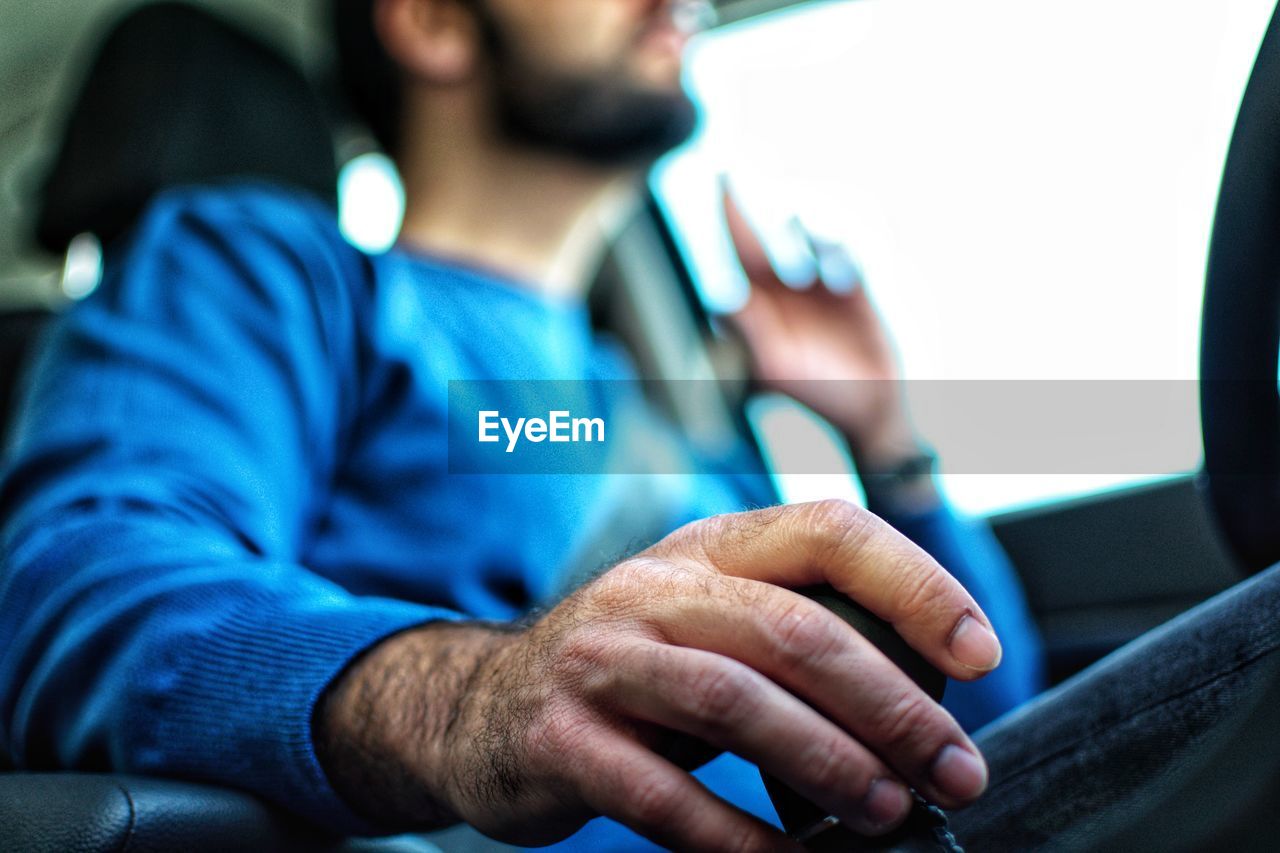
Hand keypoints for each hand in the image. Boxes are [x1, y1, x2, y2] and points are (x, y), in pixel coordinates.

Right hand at [317, 500, 1000, 849]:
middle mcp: (653, 590)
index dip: (916, 584)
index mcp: (706, 551)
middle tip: (954, 770)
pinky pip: (661, 794)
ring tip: (890, 813)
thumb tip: (925, 704)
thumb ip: (790, 635)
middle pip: (795, 630)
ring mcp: (601, 660)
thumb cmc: (628, 669)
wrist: (481, 707)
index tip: (980, 655)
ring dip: (829, 765)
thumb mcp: (704, 622)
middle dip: (892, 707)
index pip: (827, 533)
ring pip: (735, 702)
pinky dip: (736, 837)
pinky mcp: (561, 738)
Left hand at [722, 186, 917, 466]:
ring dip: (815, 233)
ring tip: (818, 269)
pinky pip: (848, 247)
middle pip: (776, 226)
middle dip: (778, 215)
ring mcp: (821, 280)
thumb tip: (721, 295)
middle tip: (791, 234)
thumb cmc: (812, 393)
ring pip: (814, 228)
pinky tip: (844, 282)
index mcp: (757, 298)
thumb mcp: (774, 366)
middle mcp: (785, 283)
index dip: (731, 207)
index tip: (722, 172)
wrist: (865, 409)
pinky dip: (844, 251)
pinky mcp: (855, 284)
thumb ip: (748, 330)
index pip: (740, 243)